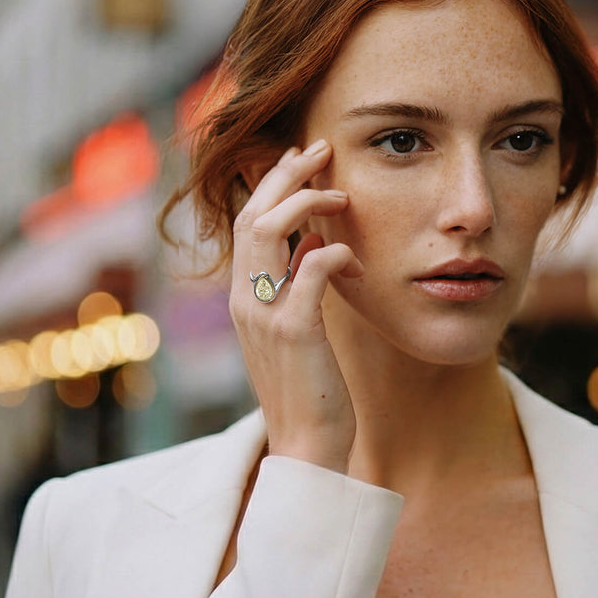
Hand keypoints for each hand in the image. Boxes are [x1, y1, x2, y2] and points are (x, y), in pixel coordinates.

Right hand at [229, 138, 363, 473]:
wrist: (307, 447)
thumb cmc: (309, 390)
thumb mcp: (297, 330)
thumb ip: (298, 286)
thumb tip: (314, 244)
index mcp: (243, 300)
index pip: (244, 223)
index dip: (270, 185)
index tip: (302, 161)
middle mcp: (245, 302)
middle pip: (250, 214)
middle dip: (285, 175)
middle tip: (320, 150)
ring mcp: (265, 315)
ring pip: (267, 230)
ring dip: (306, 202)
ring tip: (339, 195)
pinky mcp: (295, 331)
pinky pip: (311, 268)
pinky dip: (334, 252)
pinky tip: (354, 259)